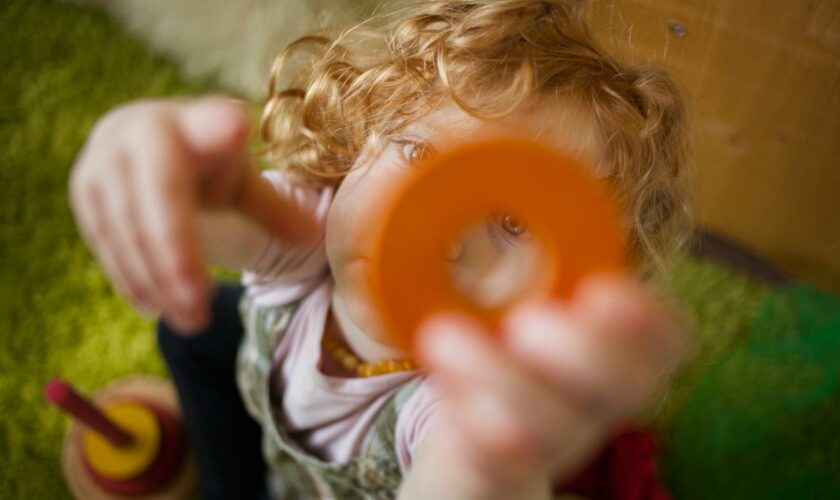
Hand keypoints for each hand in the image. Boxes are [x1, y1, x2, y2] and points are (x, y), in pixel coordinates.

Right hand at [68, 97, 318, 332]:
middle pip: (159, 198)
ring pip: (125, 226)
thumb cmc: (207, 165)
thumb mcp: (243, 183)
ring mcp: (103, 159)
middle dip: (178, 260)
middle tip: (202, 311)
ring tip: (190, 320)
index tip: (234, 125)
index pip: (206, 127)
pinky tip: (155, 306)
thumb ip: (274, 208)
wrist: (148, 147)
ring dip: (155, 280)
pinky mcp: (84, 190)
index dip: (217, 127)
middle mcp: (139, 130)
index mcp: (191, 120)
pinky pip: (104, 240)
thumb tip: (312, 236)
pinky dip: (131, 276)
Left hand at [414, 275, 688, 497]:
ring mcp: (554, 442)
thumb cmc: (494, 350)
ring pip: (556, 427)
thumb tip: (438, 173)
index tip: (602, 290)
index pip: (670, 339)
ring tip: (441, 334)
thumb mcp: (504, 296)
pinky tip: (442, 387)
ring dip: (499, 376)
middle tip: (525, 318)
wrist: (469, 440)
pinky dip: (469, 417)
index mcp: (613, 349)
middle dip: (586, 349)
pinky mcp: (501, 471)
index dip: (650, 317)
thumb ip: (503, 250)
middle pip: (634, 387)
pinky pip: (501, 460)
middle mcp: (597, 400)